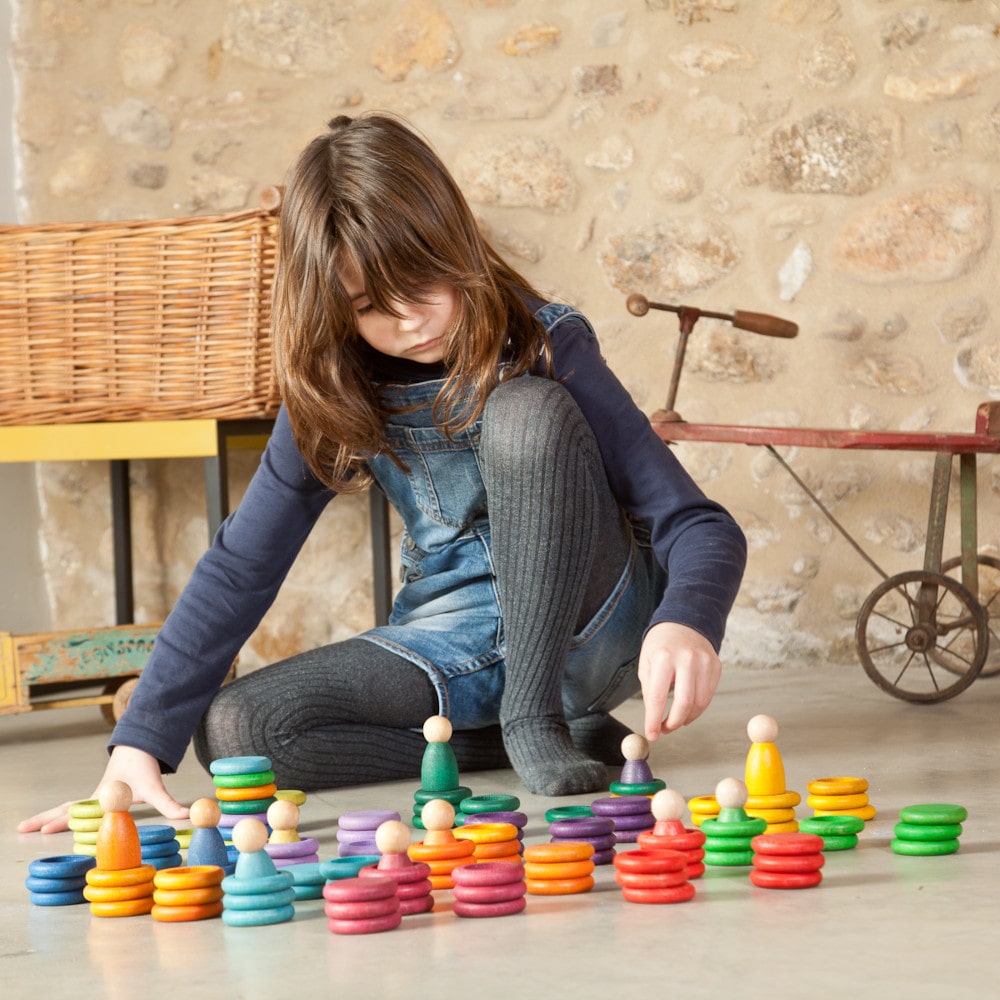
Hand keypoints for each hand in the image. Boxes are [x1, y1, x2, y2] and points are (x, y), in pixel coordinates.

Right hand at [16, 745, 189, 834]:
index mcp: (103, 796)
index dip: (63, 822)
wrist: (140, 745)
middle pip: (65, 809)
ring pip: (66, 807)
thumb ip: (169, 803)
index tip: (45, 832)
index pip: (80, 813)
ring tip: (25, 827)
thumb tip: (187, 816)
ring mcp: (94, 796)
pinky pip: (74, 807)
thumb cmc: (144, 767)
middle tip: (20, 829)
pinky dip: (60, 814)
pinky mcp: (97, 796)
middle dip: (44, 819)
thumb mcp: (155, 787)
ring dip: (47, 816)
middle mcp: (94, 797)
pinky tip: (50, 822)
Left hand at [638, 621, 721, 740]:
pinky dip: (697, 707)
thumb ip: (649, 690)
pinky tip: (687, 707)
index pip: (658, 697)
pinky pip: (708, 695)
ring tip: (675, 720)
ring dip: (686, 718)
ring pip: (700, 703)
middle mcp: (687, 659)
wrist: (683, 622)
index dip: (654, 720)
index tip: (652, 735)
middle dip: (673, 723)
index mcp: (664, 658)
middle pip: (684, 703)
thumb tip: (654, 720)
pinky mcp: (716, 665)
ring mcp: (705, 662)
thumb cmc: (661, 646)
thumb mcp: (646, 663)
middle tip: (665, 730)